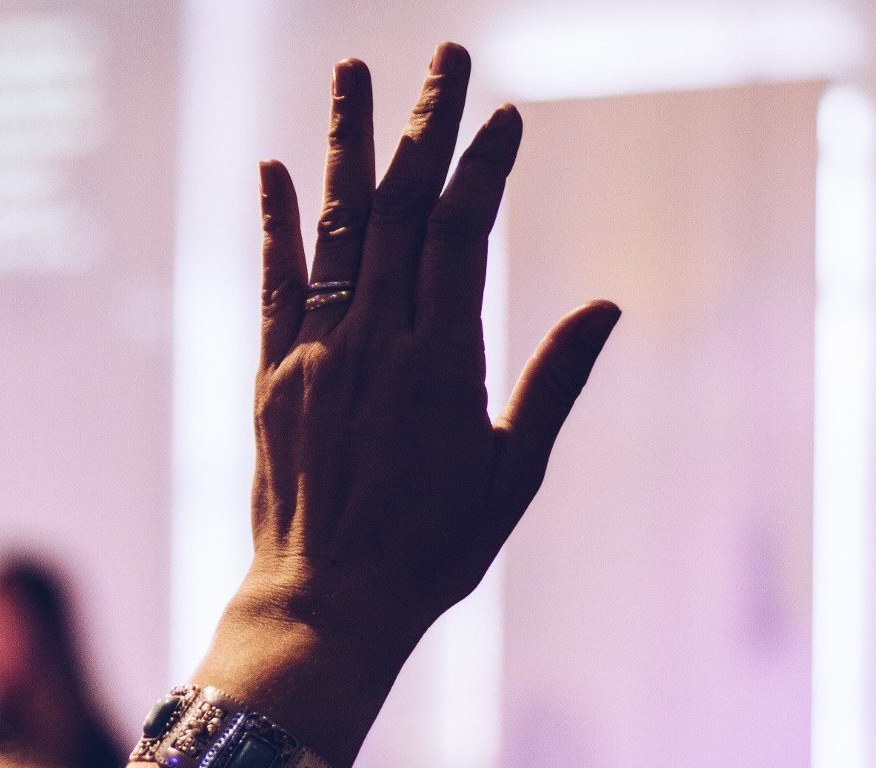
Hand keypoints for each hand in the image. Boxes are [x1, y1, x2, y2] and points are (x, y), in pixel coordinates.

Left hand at [233, 43, 620, 653]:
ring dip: (346, 145)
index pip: (464, 235)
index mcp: (441, 363)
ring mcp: (315, 355)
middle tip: (442, 55)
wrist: (327, 603)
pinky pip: (273, 284)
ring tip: (353, 73)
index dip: (482, 167)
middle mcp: (374, 344)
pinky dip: (277, 224)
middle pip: (401, 210)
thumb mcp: (512, 474)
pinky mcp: (271, 377)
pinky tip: (273, 169)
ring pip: (336, 229)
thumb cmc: (431, 550)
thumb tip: (604, 306)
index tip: (503, 117)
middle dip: (424, 126)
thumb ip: (552, 383)